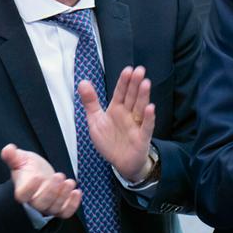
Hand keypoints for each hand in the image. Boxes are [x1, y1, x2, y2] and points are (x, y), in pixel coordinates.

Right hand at [1, 144, 80, 219]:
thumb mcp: (20, 159)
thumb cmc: (28, 169)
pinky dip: (73, 204)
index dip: (29, 188)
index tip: (36, 176)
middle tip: (59, 176)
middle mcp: (34, 202)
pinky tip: (76, 191)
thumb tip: (8, 149)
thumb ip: (12, 156)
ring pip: (54, 208)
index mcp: (22, 191)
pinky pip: (66, 212)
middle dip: (51, 191)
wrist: (38, 175)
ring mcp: (47, 207)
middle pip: (40, 204)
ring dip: (63, 195)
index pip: (22, 195)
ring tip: (69, 182)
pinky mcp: (59, 208)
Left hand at [77, 66, 156, 182]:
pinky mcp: (141, 138)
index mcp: (116, 109)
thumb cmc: (110, 141)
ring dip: (143, 96)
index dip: (124, 82)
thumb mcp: (95, 120)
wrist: (120, 163)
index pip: (120, 92)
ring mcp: (136, 125)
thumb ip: (90, 102)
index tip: (128, 70)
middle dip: (135, 84)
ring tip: (146, 83)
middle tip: (139, 70)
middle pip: (132, 97)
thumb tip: (83, 82)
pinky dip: (148, 118)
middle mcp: (128, 115)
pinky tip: (150, 108)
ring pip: (140, 108)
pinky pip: (146, 127)